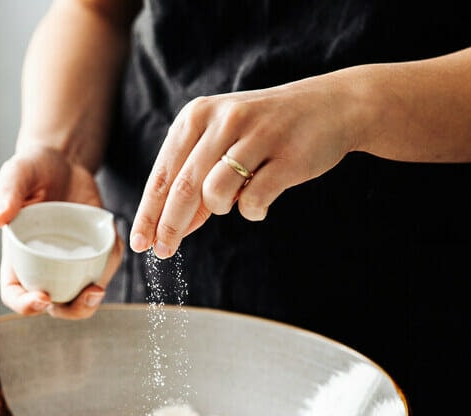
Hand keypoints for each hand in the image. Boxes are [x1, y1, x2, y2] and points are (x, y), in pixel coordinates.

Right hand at [0, 145, 122, 318]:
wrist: (63, 162)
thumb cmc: (32, 169)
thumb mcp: (17, 173)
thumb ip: (7, 192)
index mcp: (17, 256)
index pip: (15, 294)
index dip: (25, 305)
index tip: (43, 297)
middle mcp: (42, 266)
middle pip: (54, 306)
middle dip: (71, 310)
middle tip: (88, 294)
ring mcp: (69, 263)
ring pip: (81, 295)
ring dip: (93, 299)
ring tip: (99, 285)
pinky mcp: (92, 253)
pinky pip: (103, 268)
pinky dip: (111, 264)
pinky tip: (115, 246)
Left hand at [129, 76, 357, 257]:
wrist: (331, 107)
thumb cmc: (266, 131)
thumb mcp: (222, 143)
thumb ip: (195, 180)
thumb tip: (170, 229)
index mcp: (198, 115)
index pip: (163, 174)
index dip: (148, 213)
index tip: (139, 243)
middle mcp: (223, 120)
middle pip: (183, 189)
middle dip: (169, 226)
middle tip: (163, 252)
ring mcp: (257, 136)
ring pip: (215, 194)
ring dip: (220, 209)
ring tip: (236, 198)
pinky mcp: (286, 157)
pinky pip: (253, 202)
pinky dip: (252, 211)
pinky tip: (261, 201)